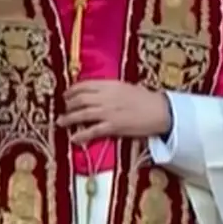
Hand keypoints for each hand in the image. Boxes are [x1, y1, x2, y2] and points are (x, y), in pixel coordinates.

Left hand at [57, 80, 171, 143]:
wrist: (160, 111)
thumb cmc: (147, 98)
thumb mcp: (127, 87)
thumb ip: (112, 89)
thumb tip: (99, 92)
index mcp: (110, 85)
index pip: (84, 85)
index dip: (72, 90)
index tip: (66, 94)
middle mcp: (106, 97)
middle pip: (79, 99)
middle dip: (68, 105)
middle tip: (64, 109)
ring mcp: (108, 112)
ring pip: (82, 114)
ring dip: (68, 119)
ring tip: (61, 122)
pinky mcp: (113, 126)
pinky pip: (92, 131)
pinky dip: (81, 135)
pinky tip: (74, 138)